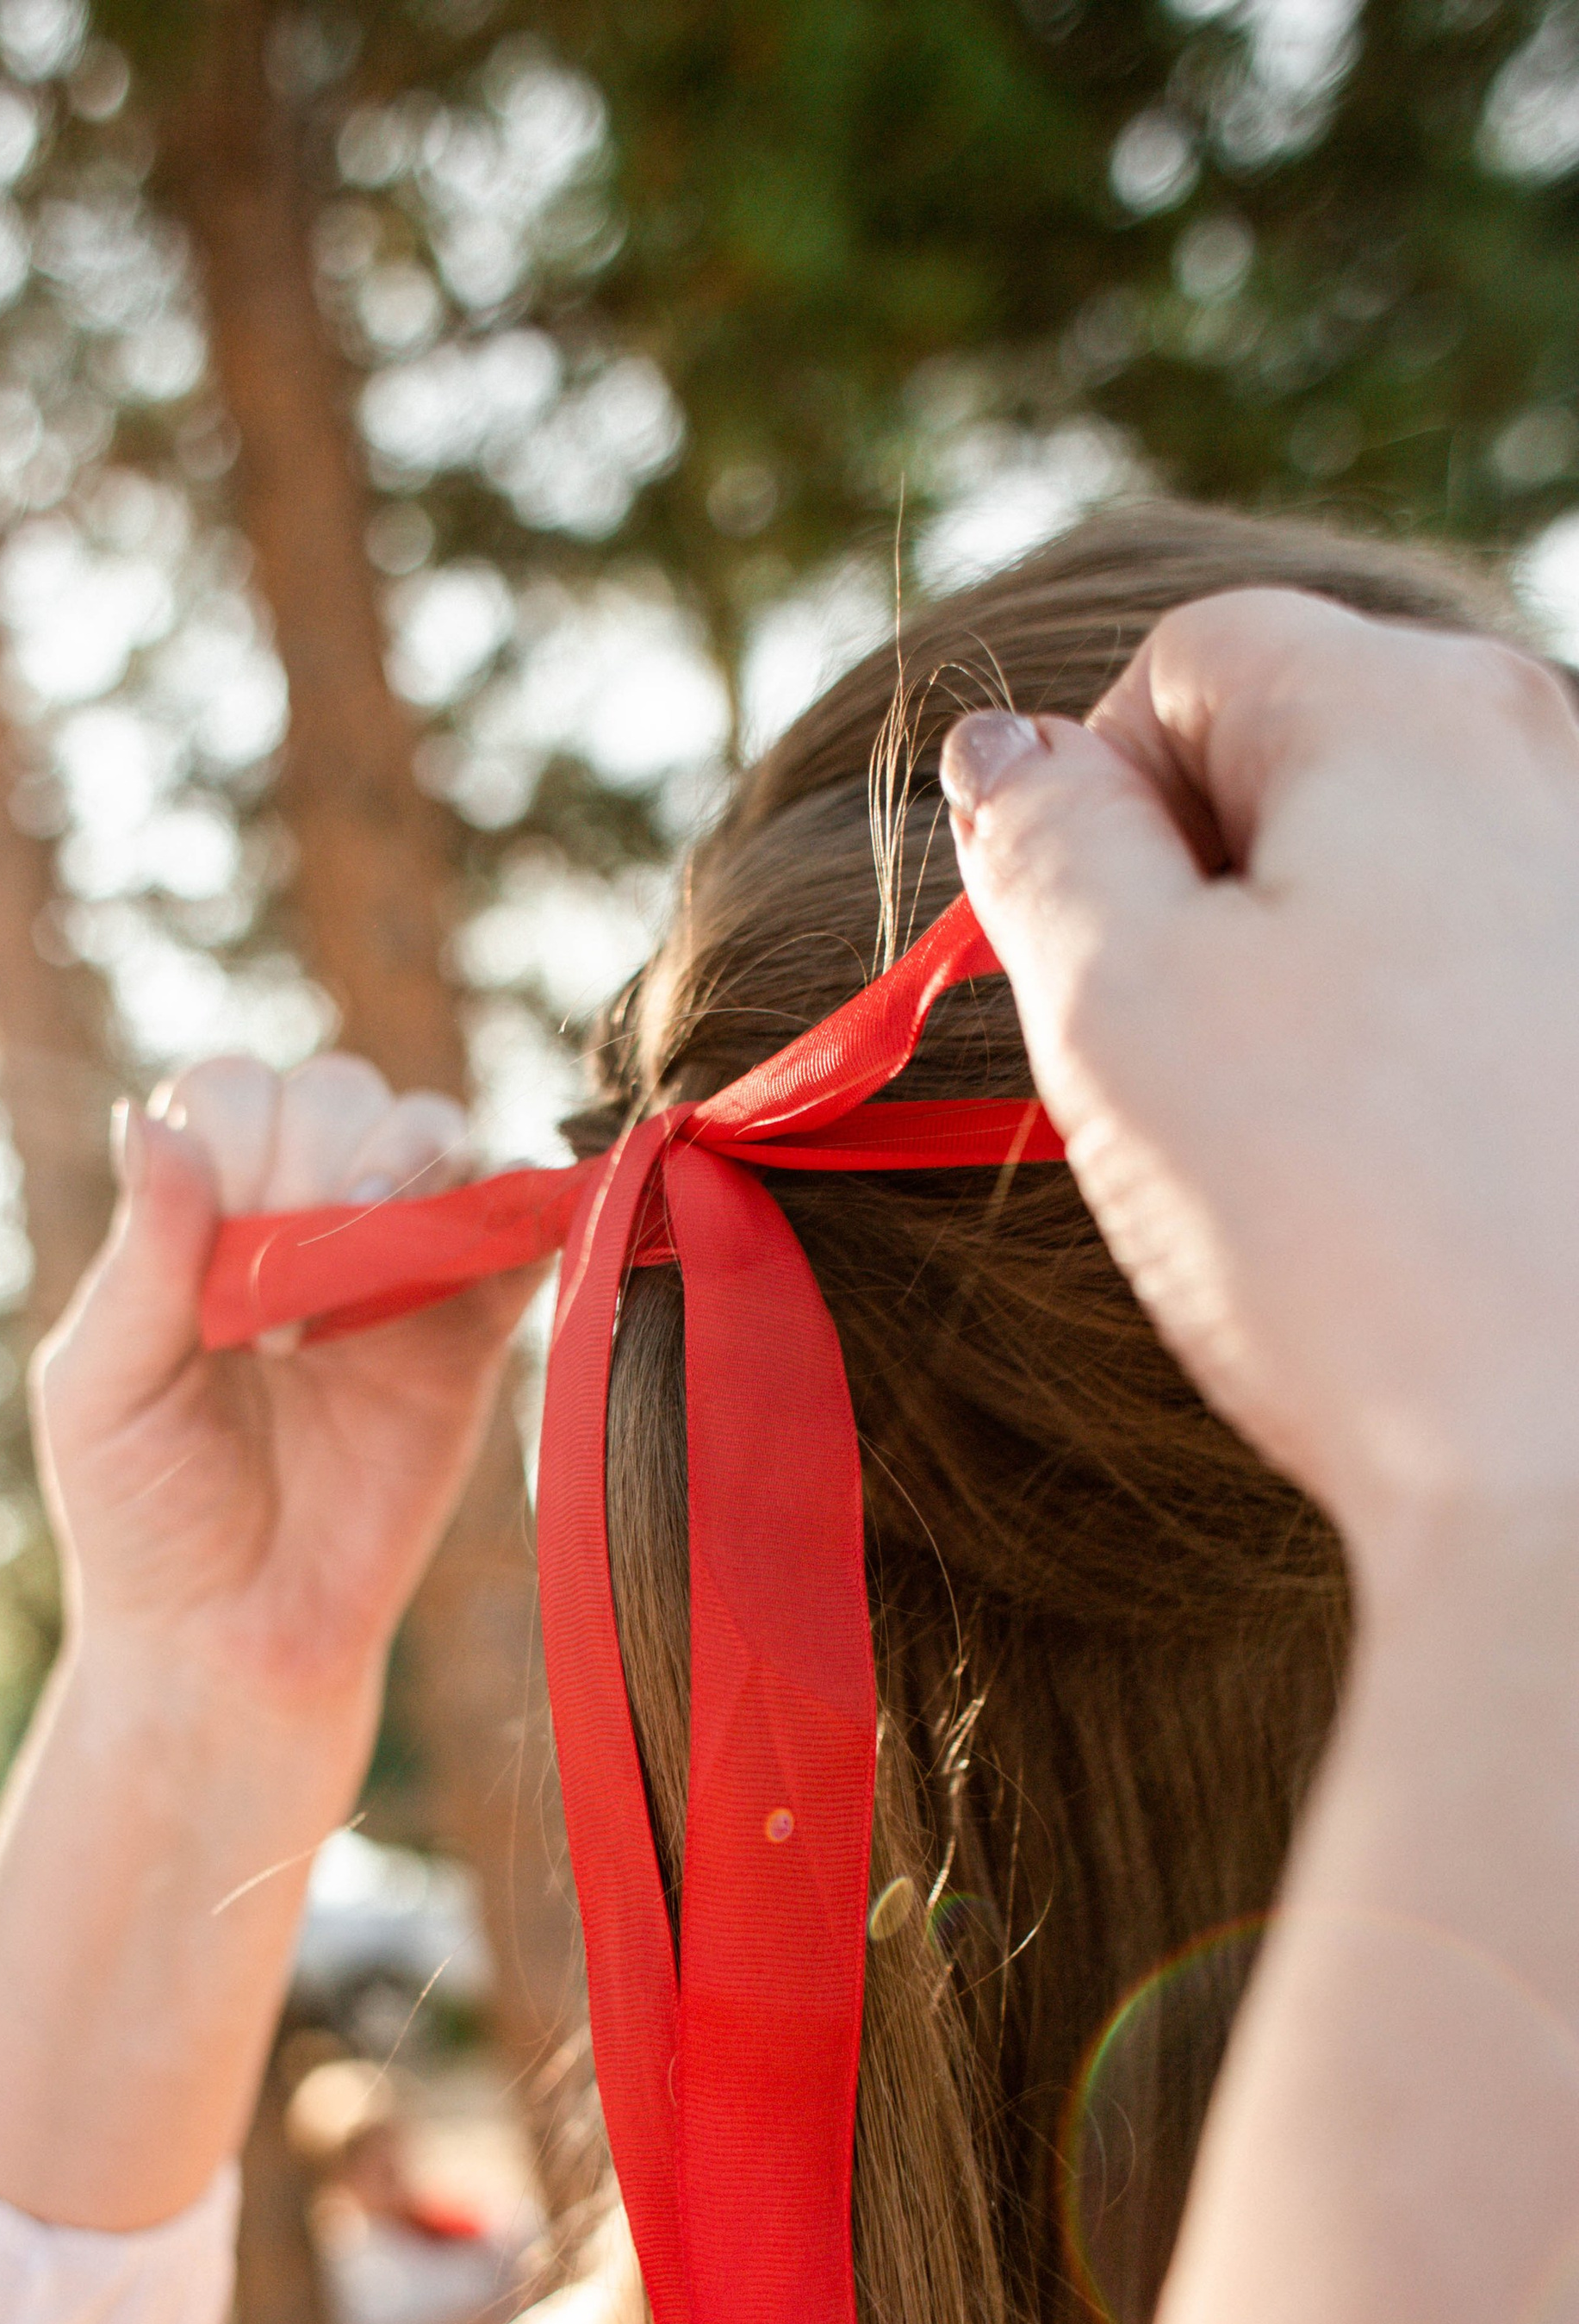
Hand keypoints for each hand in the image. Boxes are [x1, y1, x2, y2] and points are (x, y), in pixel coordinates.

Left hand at [36, 1051, 534, 1718]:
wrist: (234, 1645)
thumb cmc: (144, 1519)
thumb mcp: (104, 1386)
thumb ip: (140, 1257)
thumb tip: (152, 1119)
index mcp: (197, 1217)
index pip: (234, 1095)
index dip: (239, 1143)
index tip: (222, 1262)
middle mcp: (298, 1220)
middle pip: (339, 1093)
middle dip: (321, 1155)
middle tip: (286, 1296)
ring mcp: (392, 1269)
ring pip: (434, 1136)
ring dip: (409, 1172)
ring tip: (357, 1290)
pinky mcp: (472, 1332)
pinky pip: (523, 1232)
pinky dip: (529, 1208)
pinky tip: (495, 1239)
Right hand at [941, 592, 1578, 1585]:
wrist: (1564, 1458)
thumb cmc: (1337, 1228)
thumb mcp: (1118, 1009)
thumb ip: (1046, 844)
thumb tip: (1005, 751)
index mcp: (1414, 711)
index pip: (1191, 661)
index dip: (1090, 798)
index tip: (1075, 961)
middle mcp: (1557, 757)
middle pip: (1314, 752)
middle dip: (1209, 886)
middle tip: (1179, 1074)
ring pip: (1407, 874)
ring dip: (1318, 975)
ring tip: (1303, 1152)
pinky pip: (1496, 976)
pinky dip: (1423, 1048)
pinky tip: (1411, 1183)